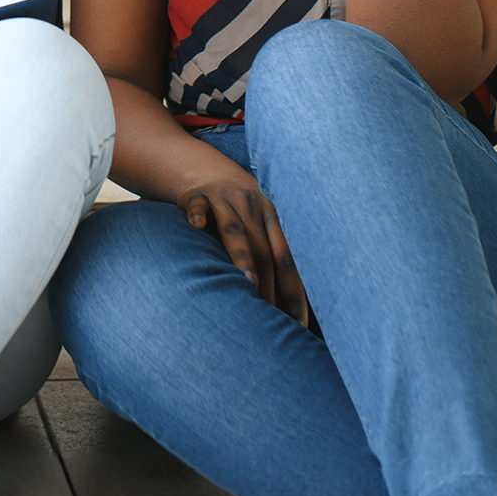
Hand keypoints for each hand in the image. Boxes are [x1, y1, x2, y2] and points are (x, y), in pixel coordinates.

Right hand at [174, 162, 308, 325]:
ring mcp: (225, 201)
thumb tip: (295, 308)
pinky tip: (197, 225)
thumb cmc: (240, 211)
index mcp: (272, 220)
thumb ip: (272, 257)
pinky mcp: (197, 196)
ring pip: (235, 231)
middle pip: (264, 251)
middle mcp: (252, 209)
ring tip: (249, 283)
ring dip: (243, 256)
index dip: (293, 292)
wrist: (209, 171)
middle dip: (271, 286)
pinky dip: (198, 215)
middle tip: (274, 320)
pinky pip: (198, 205)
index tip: (299, 324)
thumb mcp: (259, 224)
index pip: (286, 260)